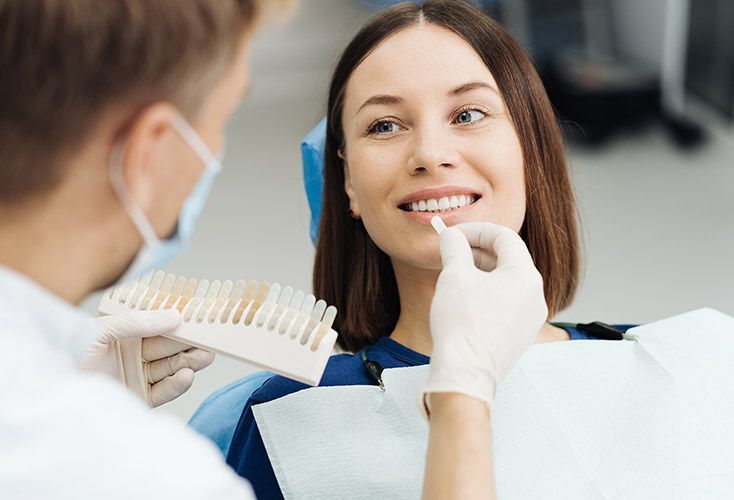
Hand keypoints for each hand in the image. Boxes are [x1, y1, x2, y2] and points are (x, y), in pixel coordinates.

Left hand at [79, 309, 214, 406]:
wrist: (51, 390)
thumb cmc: (67, 354)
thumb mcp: (101, 329)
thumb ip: (137, 322)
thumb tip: (174, 316)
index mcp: (125, 332)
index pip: (159, 324)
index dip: (180, 321)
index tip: (201, 317)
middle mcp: (134, 352)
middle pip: (170, 346)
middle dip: (190, 343)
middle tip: (210, 338)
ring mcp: (137, 375)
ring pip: (171, 367)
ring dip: (189, 362)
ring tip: (204, 356)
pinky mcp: (139, 397)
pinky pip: (163, 390)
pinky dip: (176, 384)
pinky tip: (186, 376)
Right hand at [422, 222, 547, 412]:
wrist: (465, 373)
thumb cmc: (462, 326)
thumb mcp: (454, 276)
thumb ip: (454, 248)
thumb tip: (452, 236)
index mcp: (525, 277)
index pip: (505, 238)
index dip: (477, 230)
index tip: (455, 234)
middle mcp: (535, 296)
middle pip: (508, 259)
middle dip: (478, 251)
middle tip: (453, 250)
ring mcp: (530, 318)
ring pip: (507, 282)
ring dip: (481, 272)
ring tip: (455, 275)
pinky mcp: (519, 335)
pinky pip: (506, 303)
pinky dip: (487, 293)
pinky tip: (464, 299)